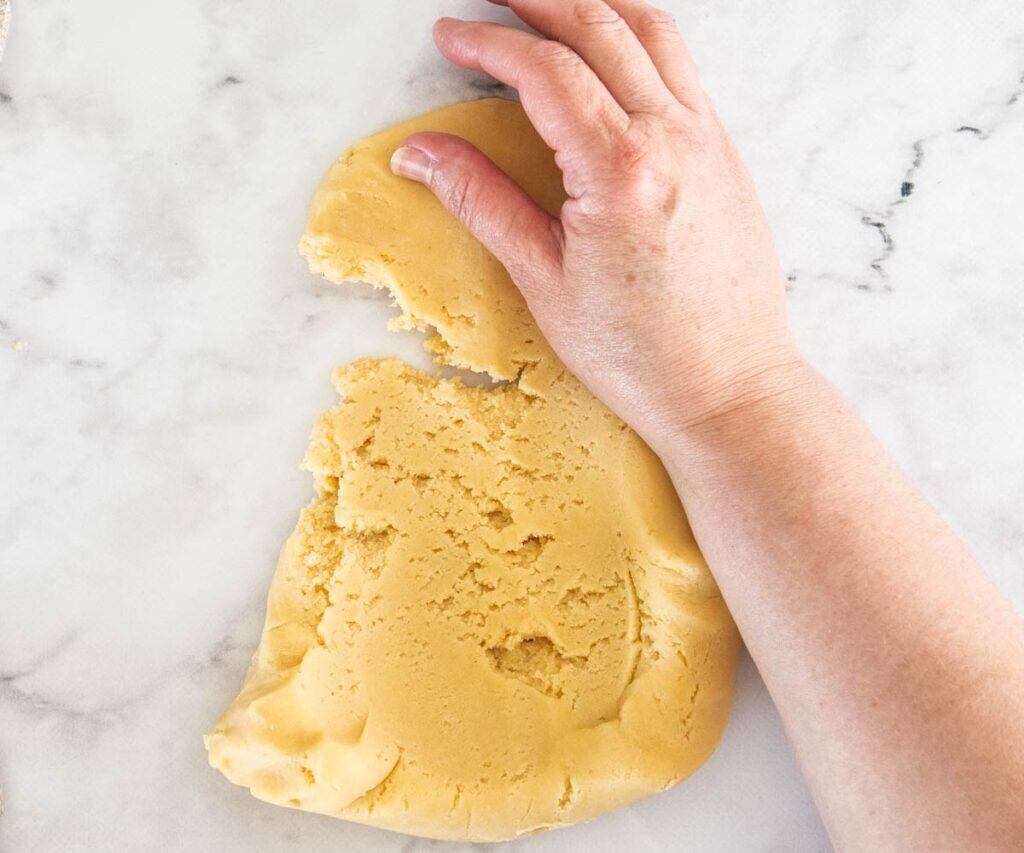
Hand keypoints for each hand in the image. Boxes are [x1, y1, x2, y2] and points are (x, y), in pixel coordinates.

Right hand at [389, 0, 803, 453]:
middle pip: (600, 27)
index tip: (452, 36)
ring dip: (594, 3)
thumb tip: (421, 155)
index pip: (546, 71)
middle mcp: (673, 138)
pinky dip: (639, 37)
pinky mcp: (725, 154)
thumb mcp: (544, 281)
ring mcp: (708, 140)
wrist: (729, 387)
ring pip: (652, 32)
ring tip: (549, 3)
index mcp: (621, 170)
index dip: (490, 44)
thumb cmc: (641, 353)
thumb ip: (482, 203)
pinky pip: (682, 67)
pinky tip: (610, 52)